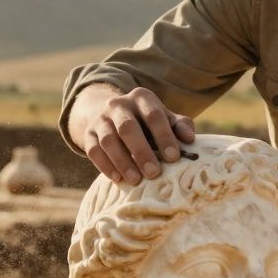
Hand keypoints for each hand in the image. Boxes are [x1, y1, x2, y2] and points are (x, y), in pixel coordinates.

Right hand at [75, 86, 195, 183]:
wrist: (112, 116)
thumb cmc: (147, 122)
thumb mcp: (165, 118)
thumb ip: (179, 126)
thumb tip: (190, 139)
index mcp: (142, 98)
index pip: (154, 115)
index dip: (164, 137)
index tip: (173, 158)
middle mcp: (118, 105)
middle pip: (128, 127)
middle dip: (141, 151)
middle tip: (154, 173)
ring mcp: (101, 119)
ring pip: (109, 140)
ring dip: (123, 161)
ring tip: (136, 180)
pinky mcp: (88, 134)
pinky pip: (93, 150)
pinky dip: (105, 166)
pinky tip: (117, 179)